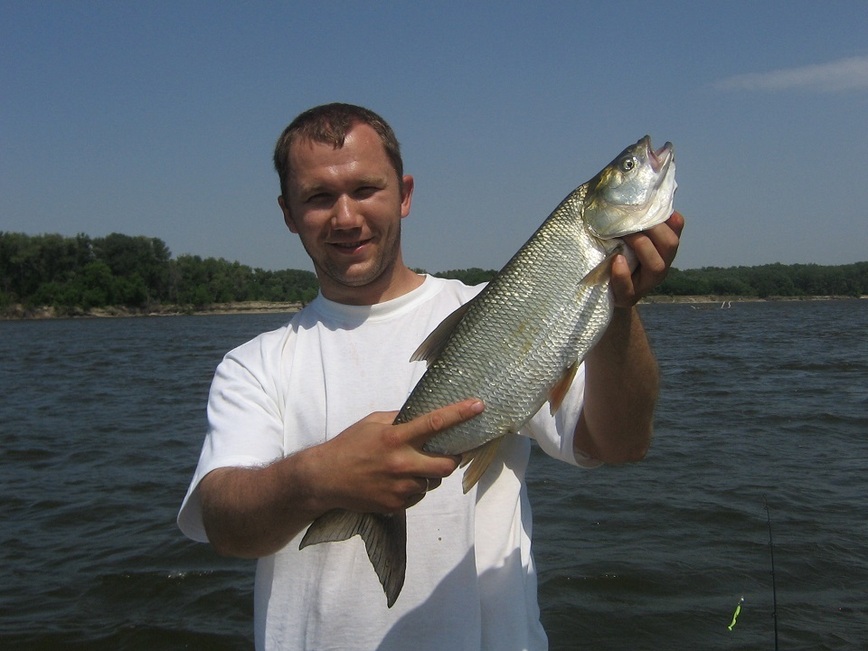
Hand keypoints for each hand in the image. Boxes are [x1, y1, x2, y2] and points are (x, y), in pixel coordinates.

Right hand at [317, 398, 483, 513]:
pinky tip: (396, 482)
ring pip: (432, 483)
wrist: (324, 479)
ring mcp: (399, 487)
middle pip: (446, 465)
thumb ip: (399, 418)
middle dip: (452, 459)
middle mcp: (401, 463)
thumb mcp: (372, 422)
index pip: (435, 423)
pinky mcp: (396, 505)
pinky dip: (413, 489)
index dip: (460, 413)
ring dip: (428, 475)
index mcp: (395, 437)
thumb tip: (423, 414)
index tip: (479, 405)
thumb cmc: (348, 445)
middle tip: (446, 453)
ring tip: (408, 468)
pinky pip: (417, 496)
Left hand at [610, 211, 683, 307]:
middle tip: (631, 218)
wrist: (602, 290)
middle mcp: (660, 265)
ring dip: (642, 246)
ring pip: (657, 266)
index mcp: (662, 247)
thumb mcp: (623, 234)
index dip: (671, 218)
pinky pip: (628, 287)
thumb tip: (635, 186)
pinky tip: (616, 260)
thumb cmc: (613, 253)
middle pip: (670, 244)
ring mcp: (646, 284)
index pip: (676, 229)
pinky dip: (622, 274)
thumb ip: (631, 217)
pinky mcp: (628, 297)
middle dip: (654, 229)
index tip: (657, 206)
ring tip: (625, 236)